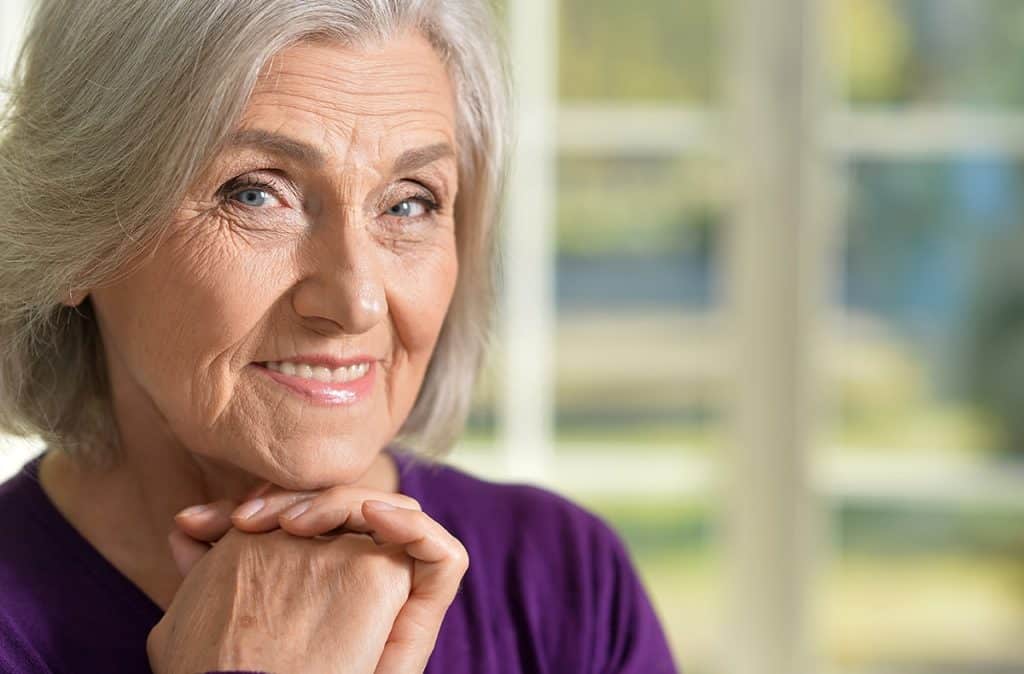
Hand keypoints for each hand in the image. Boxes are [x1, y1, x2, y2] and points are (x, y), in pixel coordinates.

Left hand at [148, 524, 410, 673]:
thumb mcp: (212, 615)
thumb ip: (206, 571)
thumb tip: (179, 527)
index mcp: (326, 572)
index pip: (315, 510)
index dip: (273, 502)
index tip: (224, 520)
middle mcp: (367, 576)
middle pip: (352, 508)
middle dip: (297, 500)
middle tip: (249, 521)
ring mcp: (401, 593)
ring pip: (396, 515)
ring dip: (346, 504)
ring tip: (297, 523)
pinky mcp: (427, 612)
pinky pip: (443, 558)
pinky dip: (411, 527)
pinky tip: (370, 517)